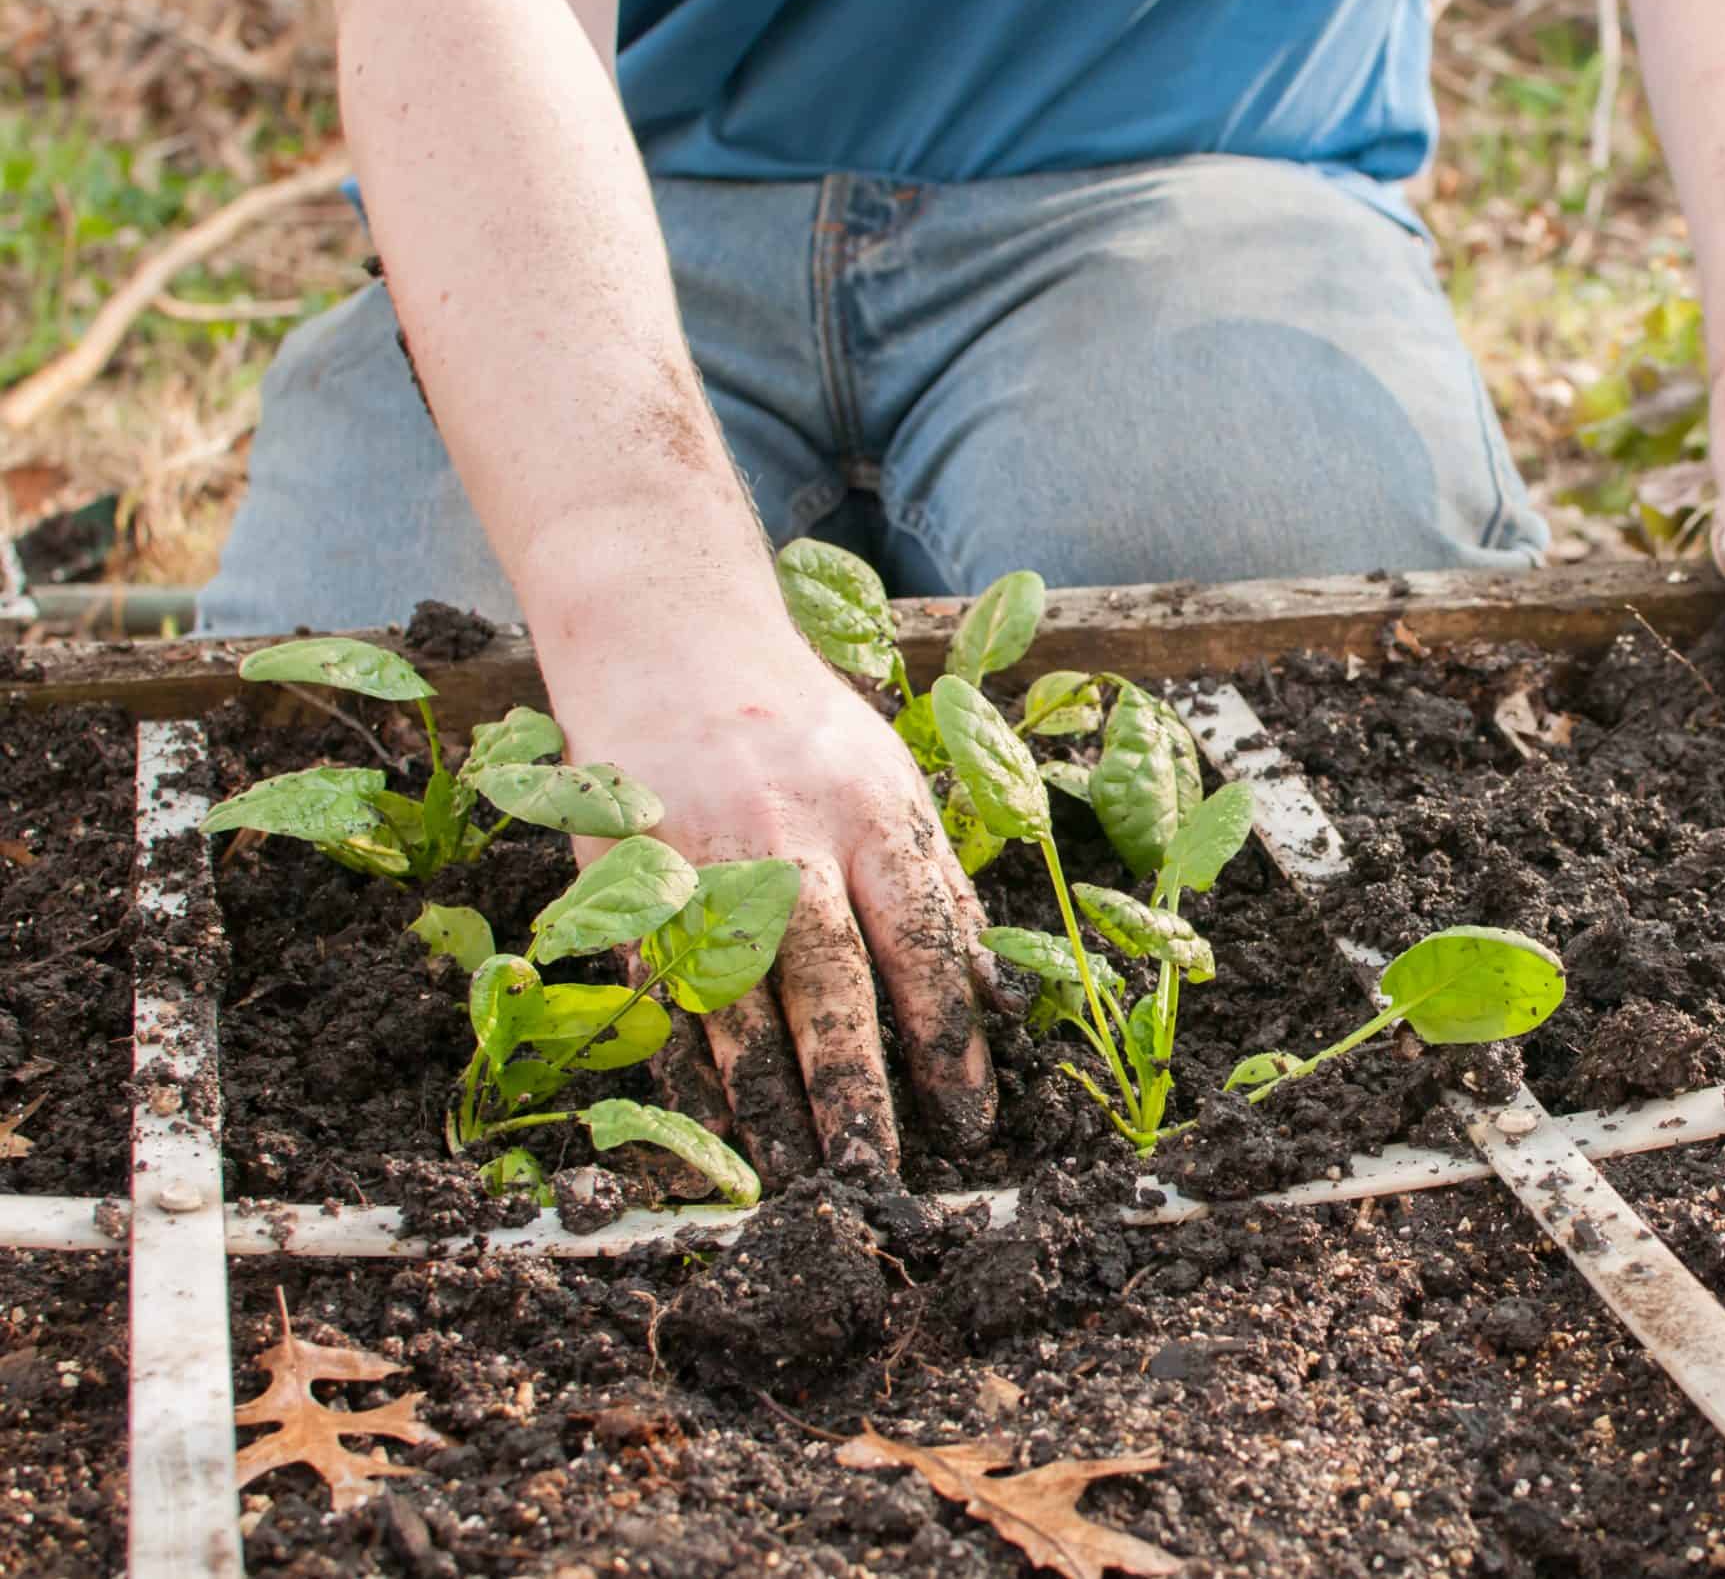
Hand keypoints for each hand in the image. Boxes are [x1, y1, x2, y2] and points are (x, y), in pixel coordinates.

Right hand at [545, 620, 997, 1181]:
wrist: (669, 648)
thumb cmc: (804, 733)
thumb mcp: (894, 784)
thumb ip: (939, 889)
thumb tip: (996, 997)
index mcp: (869, 813)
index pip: (920, 941)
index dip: (949, 1040)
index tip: (972, 1122)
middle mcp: (784, 838)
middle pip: (826, 981)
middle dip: (854, 1088)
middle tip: (877, 1178)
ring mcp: (697, 862)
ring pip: (737, 1001)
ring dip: (767, 1099)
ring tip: (797, 1177)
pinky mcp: (628, 881)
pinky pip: (663, 990)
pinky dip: (689, 1065)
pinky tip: (715, 1127)